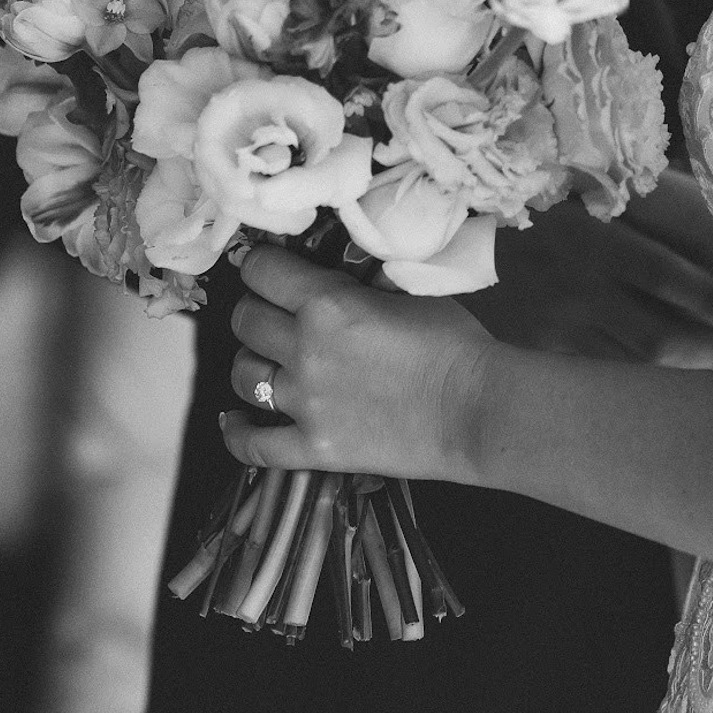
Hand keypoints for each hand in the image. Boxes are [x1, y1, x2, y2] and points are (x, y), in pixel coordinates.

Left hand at [223, 246, 494, 481]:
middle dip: (256, 309)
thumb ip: (362, 283)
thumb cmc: (455, 343)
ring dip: (252, 362)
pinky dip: (237, 430)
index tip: (268, 268)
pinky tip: (236, 420)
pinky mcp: (313, 447)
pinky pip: (252, 443)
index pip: (261, 271)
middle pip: (245, 320)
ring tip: (270, 361)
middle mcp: (304, 350)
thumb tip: (340, 273)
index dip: (261, 264)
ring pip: (242, 375)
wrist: (477, 409)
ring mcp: (304, 403)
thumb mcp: (408, 291)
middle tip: (276, 313)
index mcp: (327, 303)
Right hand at [473, 188, 712, 368]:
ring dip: (685, 369)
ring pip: (634, 364)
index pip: (667, 278)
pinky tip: (672, 373)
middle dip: (712, 350)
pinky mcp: (543, 350)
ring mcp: (559, 328)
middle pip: (658, 338)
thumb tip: (705, 216)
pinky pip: (603, 371)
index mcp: (595, 243)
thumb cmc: (537, 199)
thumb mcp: (586, 188)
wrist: (456, 235)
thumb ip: (637, 199)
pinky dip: (643, 375)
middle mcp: (580, 291)